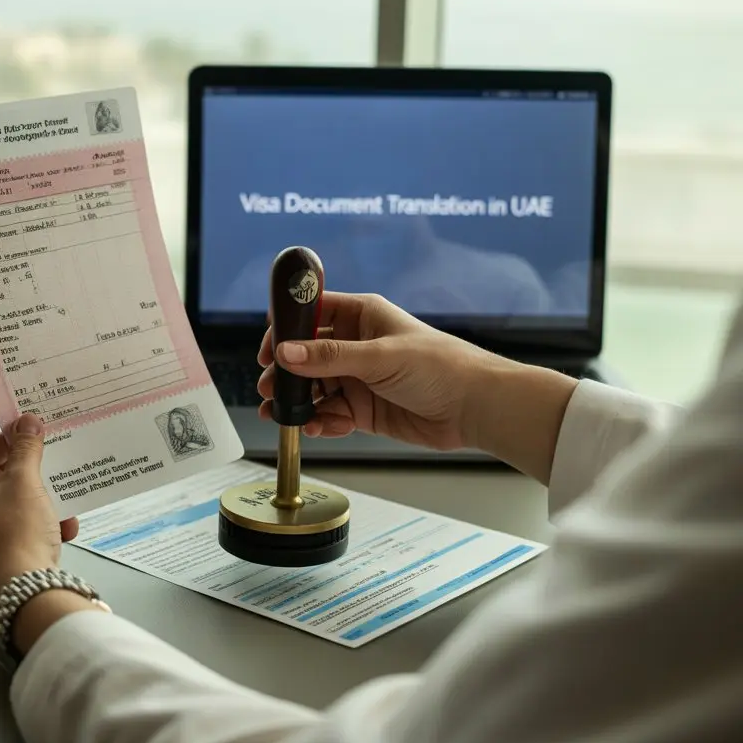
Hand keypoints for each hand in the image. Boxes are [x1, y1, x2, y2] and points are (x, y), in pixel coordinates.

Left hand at [0, 413, 79, 606]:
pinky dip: (36, 528)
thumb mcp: (24, 483)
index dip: (8, 439)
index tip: (33, 432)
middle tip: (51, 465)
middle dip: (28, 476)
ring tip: (62, 504)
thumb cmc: (14, 535)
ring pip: (7, 510)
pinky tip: (62, 530)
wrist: (27, 597)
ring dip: (39, 503)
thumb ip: (25, 450)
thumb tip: (26, 423)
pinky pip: (13, 535)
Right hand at [257, 292, 508, 450]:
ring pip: (315, 389)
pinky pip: (332, 414)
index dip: (287, 330)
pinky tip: (316, 428)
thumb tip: (286, 353)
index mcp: (361, 317)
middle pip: (307, 356)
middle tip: (270, 390)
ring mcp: (359, 379)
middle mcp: (356, 346)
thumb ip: (330, 358)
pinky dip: (320, 422)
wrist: (475, 408)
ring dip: (298, 402)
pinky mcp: (365, 409)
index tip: (268, 349)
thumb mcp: (380, 357)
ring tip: (281, 416)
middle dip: (286, 374)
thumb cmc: (440, 367)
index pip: (312, 315)